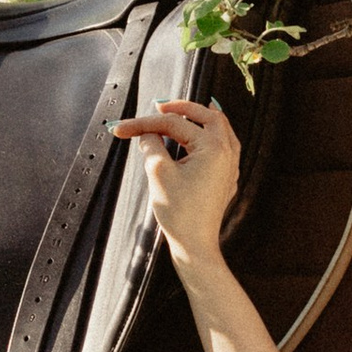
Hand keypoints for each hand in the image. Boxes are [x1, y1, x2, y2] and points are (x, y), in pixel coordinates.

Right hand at [113, 92, 238, 268]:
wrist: (195, 245)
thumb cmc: (180, 213)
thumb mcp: (158, 172)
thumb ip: (151, 145)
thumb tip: (147, 134)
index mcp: (212, 147)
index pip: (173, 124)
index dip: (144, 123)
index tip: (121, 129)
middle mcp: (227, 153)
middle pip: (207, 115)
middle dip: (181, 108)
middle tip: (158, 105)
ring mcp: (230, 166)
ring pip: (219, 129)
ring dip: (198, 119)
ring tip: (181, 112)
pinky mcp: (226, 178)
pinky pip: (223, 146)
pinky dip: (208, 135)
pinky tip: (197, 137)